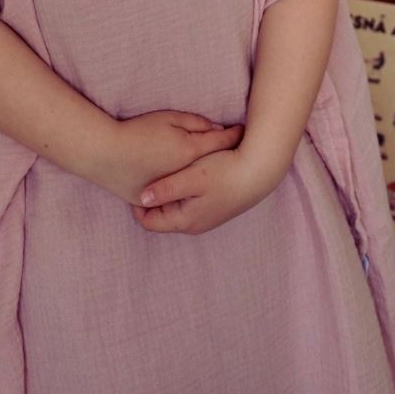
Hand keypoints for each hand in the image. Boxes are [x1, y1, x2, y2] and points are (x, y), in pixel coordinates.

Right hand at [100, 110, 243, 204]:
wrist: (102, 153)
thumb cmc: (136, 132)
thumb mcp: (168, 119)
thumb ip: (195, 124)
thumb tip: (216, 130)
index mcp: (189, 152)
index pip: (220, 143)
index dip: (233, 135)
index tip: (242, 130)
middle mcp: (184, 176)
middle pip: (212, 168)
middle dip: (223, 160)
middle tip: (232, 152)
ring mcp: (168, 193)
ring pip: (196, 190)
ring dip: (206, 181)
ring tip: (213, 171)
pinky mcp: (152, 202)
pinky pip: (175, 200)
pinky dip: (184, 193)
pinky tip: (189, 189)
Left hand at [131, 147, 281, 234]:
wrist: (259, 172)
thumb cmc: (226, 173)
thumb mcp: (193, 177)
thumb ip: (166, 189)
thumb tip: (141, 198)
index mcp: (185, 221)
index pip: (149, 221)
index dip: (138, 204)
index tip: (134, 182)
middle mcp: (193, 223)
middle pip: (161, 214)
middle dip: (153, 196)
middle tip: (145, 174)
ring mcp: (205, 216)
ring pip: (175, 206)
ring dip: (168, 191)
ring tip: (162, 170)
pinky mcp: (214, 205)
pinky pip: (188, 201)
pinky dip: (182, 188)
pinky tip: (183, 170)